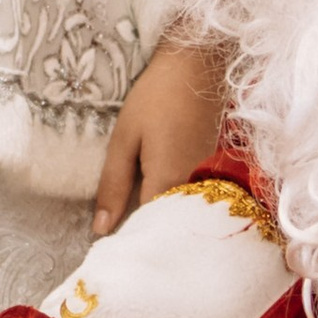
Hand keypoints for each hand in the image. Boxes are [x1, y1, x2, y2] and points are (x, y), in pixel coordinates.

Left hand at [92, 34, 229, 237]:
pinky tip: (163, 206)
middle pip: (169, 229)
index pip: (146, 230)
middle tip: (121, 244)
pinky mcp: (216, 173)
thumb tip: (101, 229)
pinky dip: (178, 207)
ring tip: (140, 230)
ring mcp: (210, 183)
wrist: (202, 64)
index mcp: (168, 183)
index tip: (108, 253)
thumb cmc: (158, 96)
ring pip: (183, 217)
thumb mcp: (124, 139)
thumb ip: (113, 185)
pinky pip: (194, 202)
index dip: (127, 242)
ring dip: (164, 224)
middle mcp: (195, 191)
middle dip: (146, 238)